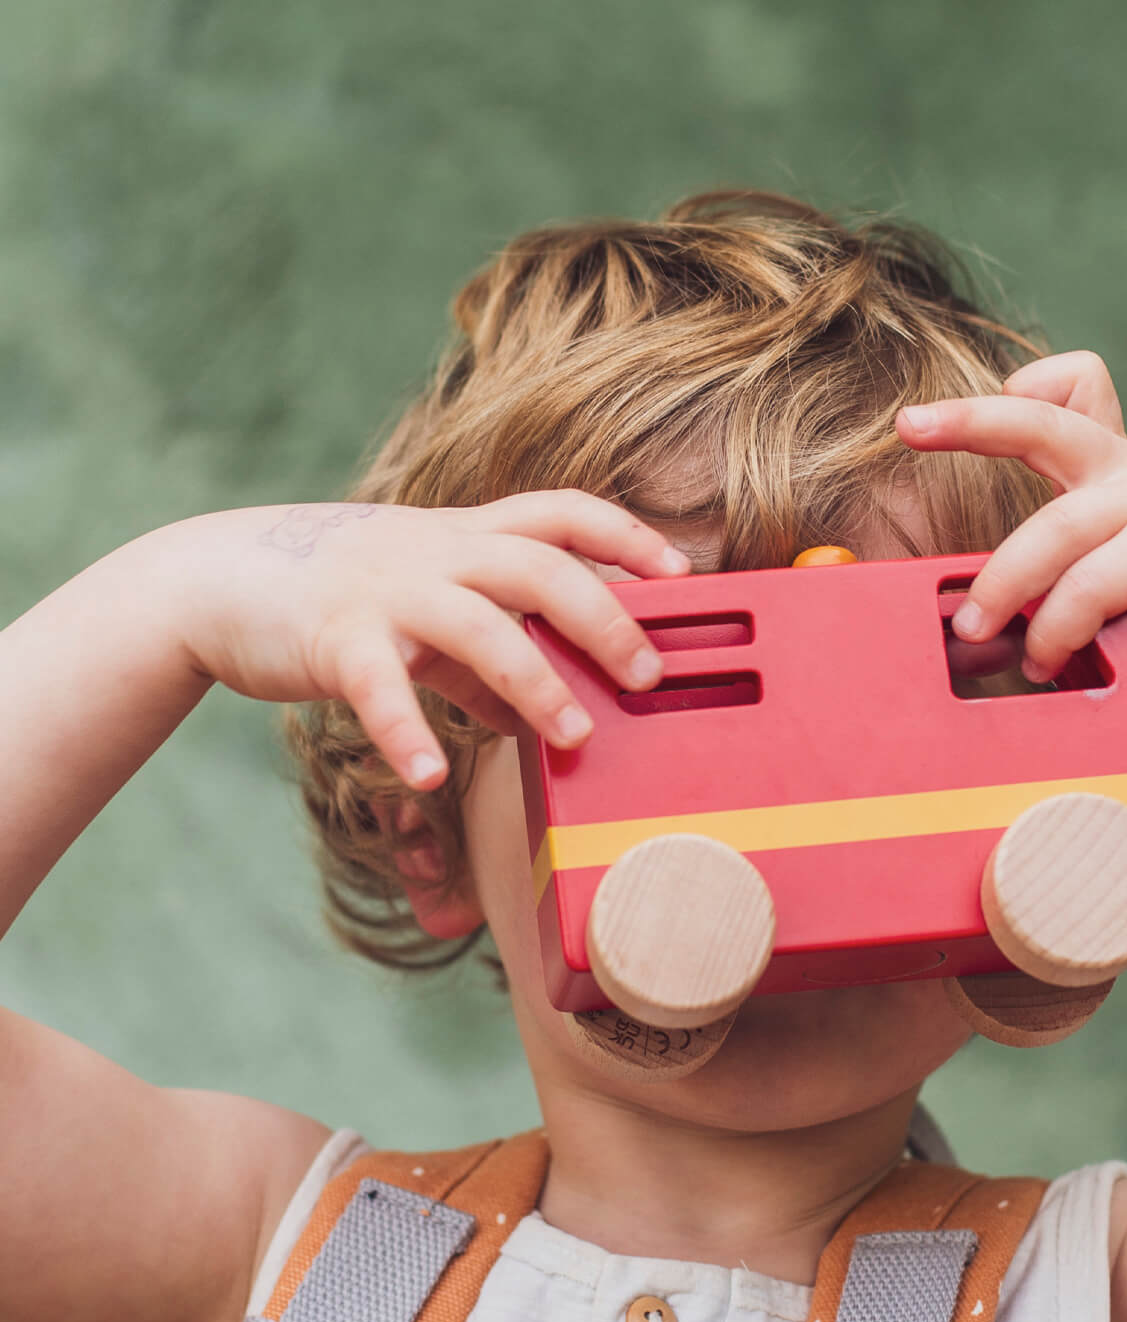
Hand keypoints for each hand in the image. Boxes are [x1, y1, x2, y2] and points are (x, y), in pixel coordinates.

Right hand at [155, 492, 688, 786]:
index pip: (562, 512)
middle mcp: (435, 551)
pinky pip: (379, 685)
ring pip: (476, 625)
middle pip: (538, 566)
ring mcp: (386, 590)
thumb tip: (540, 716)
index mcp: (465, 536)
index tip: (681, 570)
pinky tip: (433, 777)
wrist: (219, 579)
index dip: (625, 535)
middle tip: (649, 675)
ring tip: (574, 738)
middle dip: (603, 617)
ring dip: (533, 682)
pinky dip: (407, 732)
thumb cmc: (342, 597)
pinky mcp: (335, 636)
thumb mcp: (426, 611)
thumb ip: (486, 660)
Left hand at [897, 353, 1126, 724]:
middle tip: (907, 430)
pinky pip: (1086, 586)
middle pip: (1043, 423)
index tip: (934, 418)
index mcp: (1113, 471)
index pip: (1069, 390)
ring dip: (1002, 588)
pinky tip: (1045, 663)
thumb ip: (1055, 571)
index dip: (1007, 394)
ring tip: (974, 634)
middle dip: (970, 420)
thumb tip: (962, 607)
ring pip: (1052, 531)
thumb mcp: (1107, 584)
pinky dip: (1055, 630)